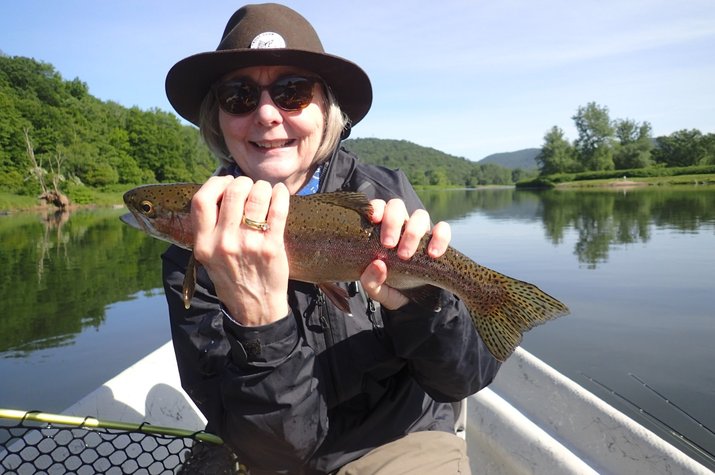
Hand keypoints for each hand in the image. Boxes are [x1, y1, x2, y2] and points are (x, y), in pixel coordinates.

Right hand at [191, 176, 289, 325]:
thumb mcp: (208, 258)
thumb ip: (210, 229)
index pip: (201, 200)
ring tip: (265, 192)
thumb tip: (223, 192)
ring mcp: (249, 244)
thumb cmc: (233, 279)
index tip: (226, 183)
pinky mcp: (272, 246)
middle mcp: (223, 243)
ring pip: (257, 196)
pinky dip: (281, 195)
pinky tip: (281, 194)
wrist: (255, 309)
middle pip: (234, 191)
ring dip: (263, 187)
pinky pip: (278, 209)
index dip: (216, 183)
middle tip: (250, 188)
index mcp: (203, 244)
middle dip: (244, 182)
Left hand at [360, 198, 450, 309]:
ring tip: (406, 255)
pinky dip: (440, 237)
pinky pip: (443, 230)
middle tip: (388, 244)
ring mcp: (420, 232)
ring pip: (420, 216)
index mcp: (380, 230)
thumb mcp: (376, 290)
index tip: (374, 220)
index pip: (378, 207)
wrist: (412, 302)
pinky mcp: (438, 242)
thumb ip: (370, 281)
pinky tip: (433, 254)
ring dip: (413, 232)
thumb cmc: (389, 288)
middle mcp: (400, 226)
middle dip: (393, 221)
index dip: (376, 207)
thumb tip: (378, 264)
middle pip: (397, 206)